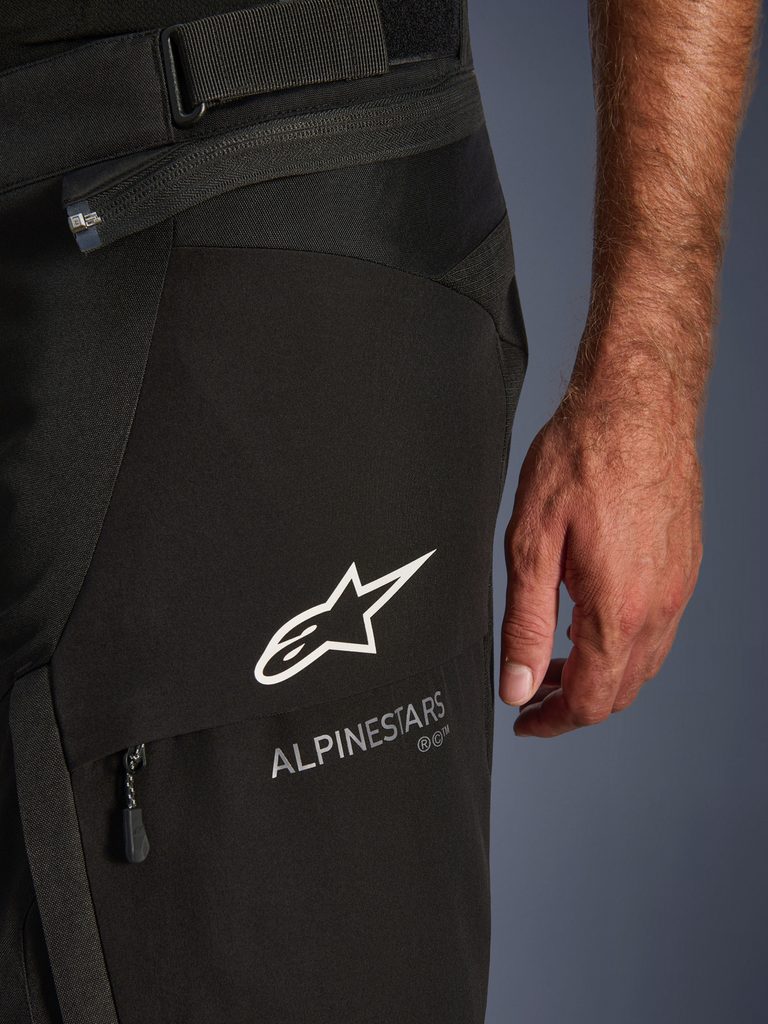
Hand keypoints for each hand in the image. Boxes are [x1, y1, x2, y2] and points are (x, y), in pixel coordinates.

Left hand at [499, 384, 703, 737]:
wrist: (637, 405)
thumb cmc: (582, 458)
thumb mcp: (532, 544)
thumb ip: (525, 623)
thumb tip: (517, 684)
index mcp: (619, 608)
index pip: (592, 701)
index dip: (553, 721)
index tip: (524, 720)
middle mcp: (659, 605)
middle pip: (622, 690)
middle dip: (575, 703)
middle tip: (532, 691)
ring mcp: (678, 585)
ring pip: (643, 662)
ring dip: (600, 675)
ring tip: (555, 659)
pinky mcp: (684, 565)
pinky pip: (657, 628)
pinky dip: (622, 643)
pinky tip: (589, 619)